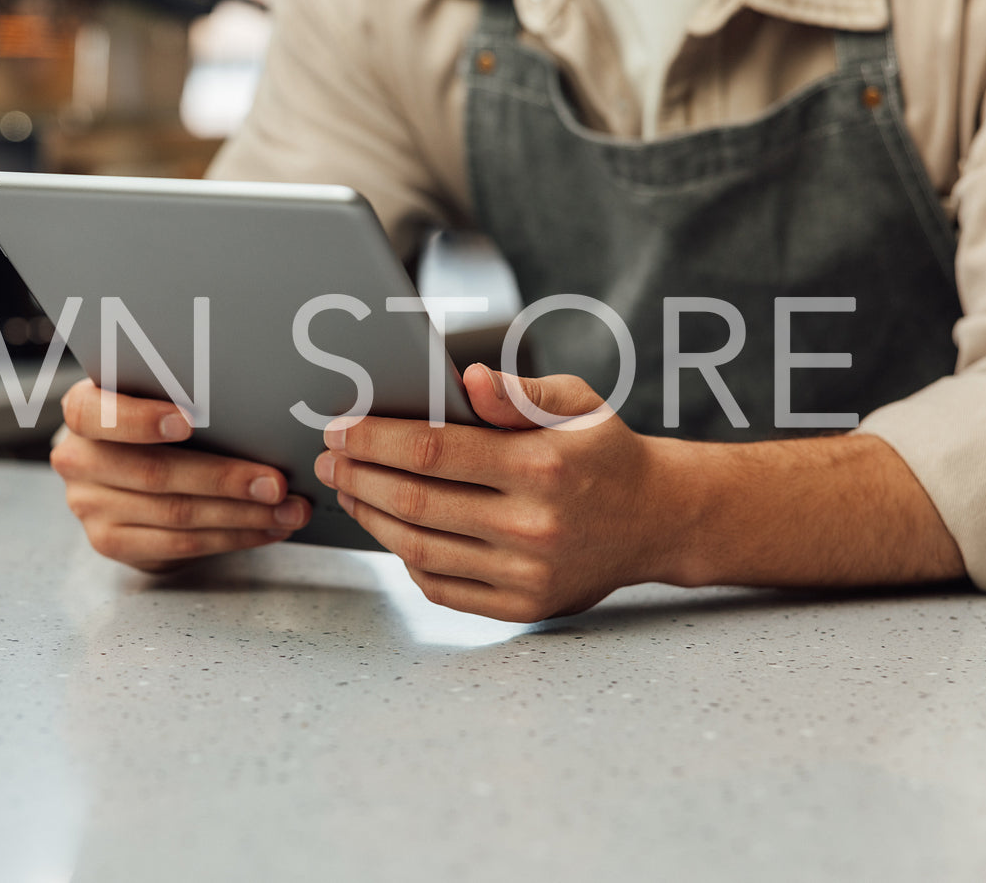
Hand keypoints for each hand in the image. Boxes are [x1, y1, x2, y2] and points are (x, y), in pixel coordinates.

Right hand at [51, 379, 311, 572]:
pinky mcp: (110, 542)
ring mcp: (89, 506)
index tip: (189, 420)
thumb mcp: (156, 398)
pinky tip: (267, 528)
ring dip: (241, 515)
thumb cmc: (154, 422)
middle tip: (276, 481)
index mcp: (82, 412)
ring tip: (287, 509)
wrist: (121, 470)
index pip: (95, 414)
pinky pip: (178, 545)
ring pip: (174, 514)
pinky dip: (231, 537)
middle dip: (224, 479)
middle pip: (153, 473)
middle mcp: (77, 460)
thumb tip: (256, 404)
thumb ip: (185, 398)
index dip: (140, 419)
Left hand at [314, 365, 687, 621]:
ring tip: (348, 489)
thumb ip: (518, 393)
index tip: (339, 428)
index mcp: (541, 466)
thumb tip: (466, 379)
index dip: (374, 439)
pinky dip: (405, 559)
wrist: (657, 519)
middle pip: (415, 502)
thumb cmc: (604, 451)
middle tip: (328, 458)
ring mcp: (526, 573)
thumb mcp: (577, 403)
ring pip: (418, 549)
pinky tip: (389, 531)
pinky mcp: (522, 606)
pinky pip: (442, 587)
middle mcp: (532, 526)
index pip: (432, 451)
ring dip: (370, 518)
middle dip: (359, 476)